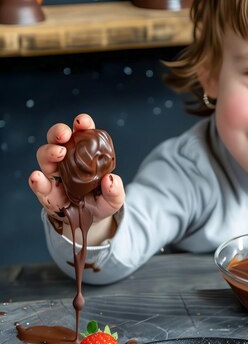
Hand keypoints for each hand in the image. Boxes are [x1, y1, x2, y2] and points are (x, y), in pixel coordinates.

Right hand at [29, 113, 124, 237]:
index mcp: (84, 153)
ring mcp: (54, 174)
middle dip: (59, 132)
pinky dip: (36, 180)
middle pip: (57, 139)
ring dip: (49, 151)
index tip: (83, 122)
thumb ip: (115, 191)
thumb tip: (111, 180)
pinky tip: (37, 177)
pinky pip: (38, 183)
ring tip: (59, 153)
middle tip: (65, 134)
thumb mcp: (114, 198)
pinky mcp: (46, 191)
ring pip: (44, 155)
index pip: (81, 132)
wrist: (90, 221)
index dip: (82, 124)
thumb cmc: (101, 202)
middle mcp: (66, 159)